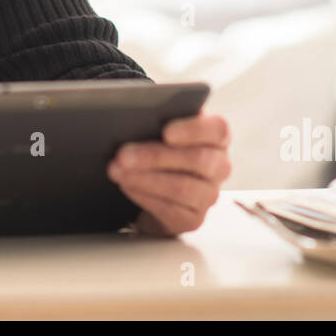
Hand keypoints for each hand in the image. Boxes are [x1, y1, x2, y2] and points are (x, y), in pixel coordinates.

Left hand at [107, 110, 231, 236]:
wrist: (155, 186)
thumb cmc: (159, 148)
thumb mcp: (162, 130)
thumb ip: (159, 119)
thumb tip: (137, 115)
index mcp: (216, 138)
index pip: (218, 129)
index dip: (194, 130)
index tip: (166, 132)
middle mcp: (219, 167)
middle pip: (197, 159)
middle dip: (156, 156)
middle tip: (123, 154)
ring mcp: (208, 195)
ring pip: (182, 187)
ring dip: (144, 178)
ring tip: (117, 170)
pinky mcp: (193, 219)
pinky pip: (170, 209)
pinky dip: (144, 195)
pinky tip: (126, 185)